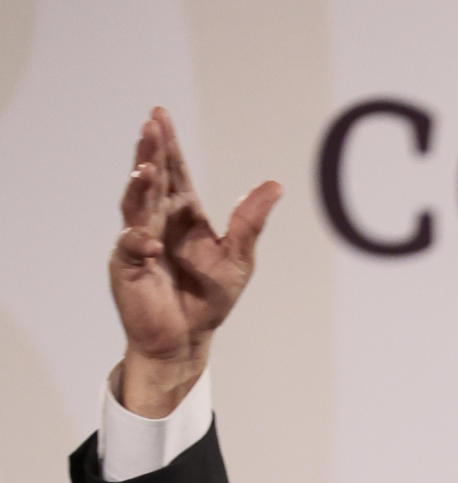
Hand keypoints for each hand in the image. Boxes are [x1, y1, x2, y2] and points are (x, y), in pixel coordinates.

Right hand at [109, 107, 281, 414]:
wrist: (187, 338)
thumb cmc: (209, 298)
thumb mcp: (239, 259)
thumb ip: (250, 221)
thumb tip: (275, 185)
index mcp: (183, 214)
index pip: (174, 171)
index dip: (167, 144)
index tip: (159, 115)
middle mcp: (158, 220)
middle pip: (152, 179)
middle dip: (150, 152)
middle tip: (150, 126)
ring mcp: (139, 240)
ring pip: (136, 205)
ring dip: (139, 186)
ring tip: (145, 168)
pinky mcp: (128, 266)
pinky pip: (131, 247)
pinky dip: (139, 242)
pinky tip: (150, 241)